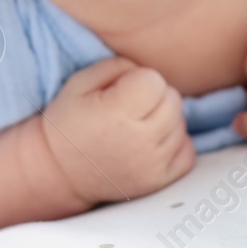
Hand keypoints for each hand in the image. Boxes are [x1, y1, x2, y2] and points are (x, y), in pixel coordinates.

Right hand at [39, 56, 196, 204]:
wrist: (59, 172)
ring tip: (137, 126)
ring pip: (181, 124)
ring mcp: (152, 165)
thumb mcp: (80, 82)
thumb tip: (146, 72)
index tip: (122, 91)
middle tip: (130, 108)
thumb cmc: (69, 122)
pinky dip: (175, 144)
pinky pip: (187, 152)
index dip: (140, 79)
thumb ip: (118, 66)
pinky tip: (151, 143)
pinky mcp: (159, 182)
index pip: (155, 80)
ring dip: (165, 120)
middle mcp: (138, 141)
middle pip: (173, 100)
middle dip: (155, 97)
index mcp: (116, 113)